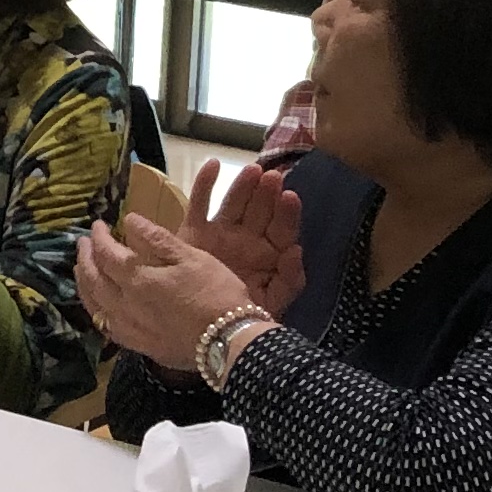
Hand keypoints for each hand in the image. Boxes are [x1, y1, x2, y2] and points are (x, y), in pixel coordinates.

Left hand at [77, 214, 256, 373]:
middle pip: (93, 278)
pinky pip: (105, 326)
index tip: (98, 225)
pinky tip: (98, 306)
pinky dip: (96, 310)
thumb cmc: (216, 293)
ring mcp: (129, 328)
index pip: (106, 253)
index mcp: (138, 279)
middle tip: (82, 243)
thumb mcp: (191, 257)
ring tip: (81, 270)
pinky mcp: (138, 345)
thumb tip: (129, 220)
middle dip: (85, 258)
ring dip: (84, 283)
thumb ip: (157, 239)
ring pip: (94, 304)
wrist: (230, 341)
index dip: (99, 237)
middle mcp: (125, 304)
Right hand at [176, 158, 305, 313]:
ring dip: (243, 185)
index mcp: (270, 253)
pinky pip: (200, 204)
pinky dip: (205, 184)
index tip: (290, 197)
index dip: (287, 213)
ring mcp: (222, 233)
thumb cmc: (244, 313)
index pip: (282, 229)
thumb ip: (291, 280)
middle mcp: (247, 239)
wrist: (207, 327)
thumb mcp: (275, 301)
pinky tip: (214, 165)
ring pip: (234, 203)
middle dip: (267, 193)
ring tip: (252, 171)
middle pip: (260, 210)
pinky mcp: (195, 232)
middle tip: (272, 177)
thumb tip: (297, 250)